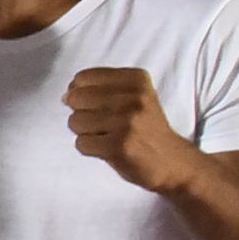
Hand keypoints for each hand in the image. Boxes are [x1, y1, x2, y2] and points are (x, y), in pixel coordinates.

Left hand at [65, 67, 197, 193]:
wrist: (172, 162)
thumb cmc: (146, 128)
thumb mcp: (135, 96)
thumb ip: (101, 88)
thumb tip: (65, 96)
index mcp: (137, 80)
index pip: (83, 77)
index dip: (80, 92)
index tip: (94, 104)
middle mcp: (134, 98)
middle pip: (76, 98)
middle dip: (81, 113)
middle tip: (103, 124)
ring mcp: (126, 122)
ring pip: (75, 121)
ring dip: (85, 132)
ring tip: (107, 136)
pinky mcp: (118, 146)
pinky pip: (81, 143)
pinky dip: (89, 148)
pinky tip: (108, 148)